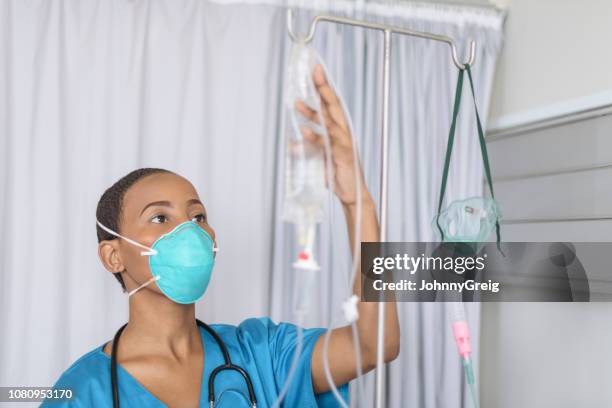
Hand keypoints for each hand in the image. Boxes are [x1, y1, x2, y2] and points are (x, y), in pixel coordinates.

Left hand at [295, 64, 371, 207]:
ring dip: (312, 112)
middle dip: (323, 88)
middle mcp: (343, 131)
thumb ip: (308, 146)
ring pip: (328, 122)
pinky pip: (326, 143)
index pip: (331, 103)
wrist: (351, 192)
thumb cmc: (337, 171)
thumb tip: (292, 143)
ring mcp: (344, 142)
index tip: (316, 70)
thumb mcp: (320, 155)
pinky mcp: (342, 154)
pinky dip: (314, 137)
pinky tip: (304, 132)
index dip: (324, 86)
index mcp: (339, 128)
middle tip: (314, 72)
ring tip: (297, 104)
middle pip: (333, 105)